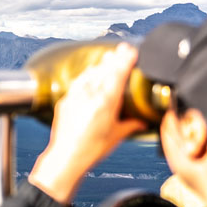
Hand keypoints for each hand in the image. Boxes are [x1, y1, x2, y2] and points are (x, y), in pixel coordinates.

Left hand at [29, 43, 146, 203]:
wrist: (66, 157)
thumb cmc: (91, 149)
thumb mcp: (117, 135)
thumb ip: (131, 124)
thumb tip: (142, 121)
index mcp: (106, 102)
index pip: (117, 73)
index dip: (125, 59)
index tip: (130, 50)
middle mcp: (89, 95)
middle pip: (104, 69)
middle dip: (114, 58)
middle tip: (122, 49)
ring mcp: (75, 96)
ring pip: (89, 73)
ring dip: (100, 65)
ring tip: (108, 58)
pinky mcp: (65, 101)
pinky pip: (77, 82)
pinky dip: (86, 76)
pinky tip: (90, 74)